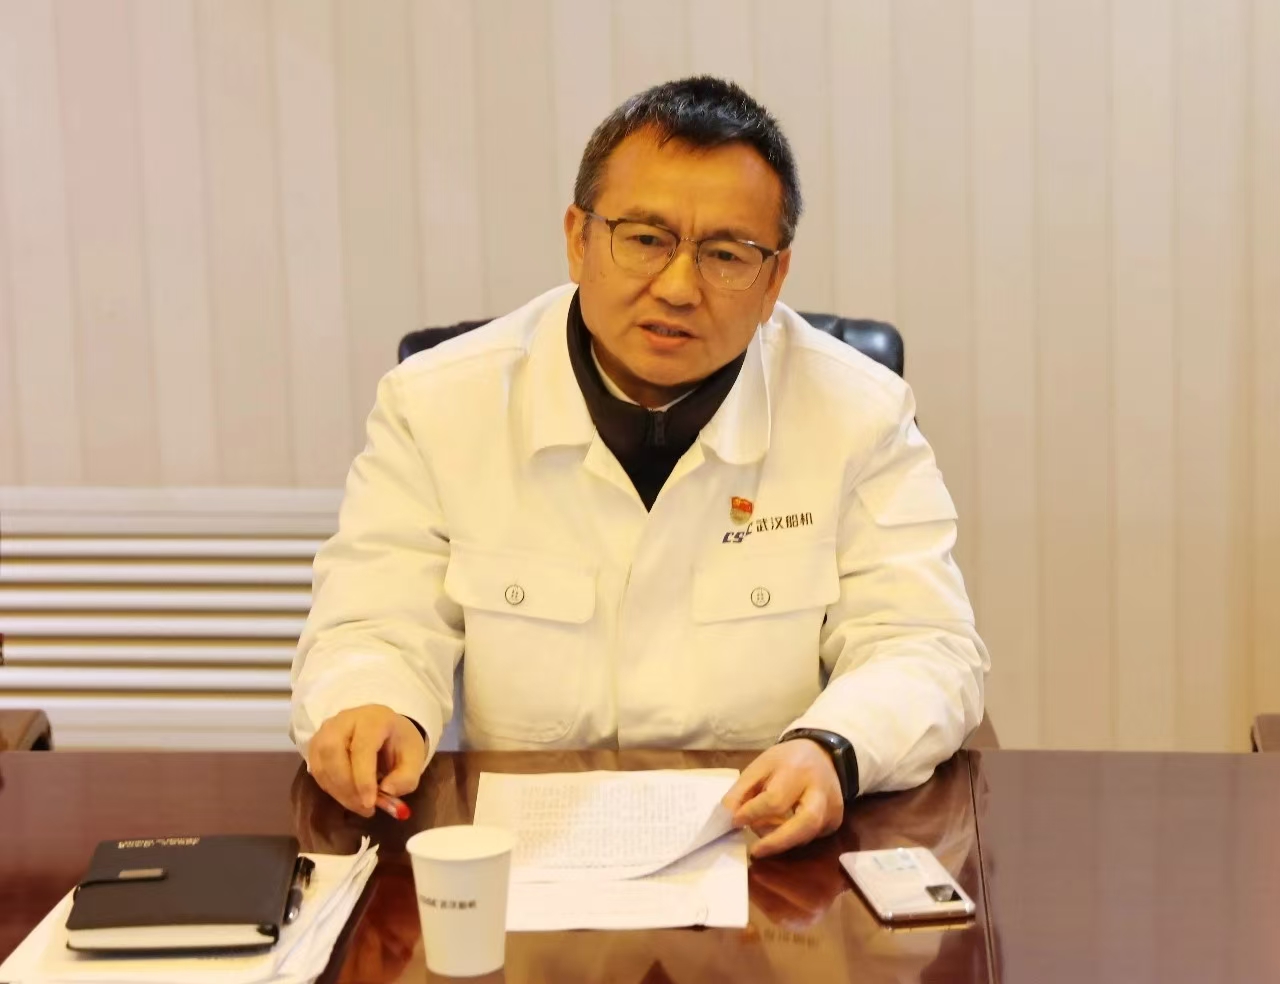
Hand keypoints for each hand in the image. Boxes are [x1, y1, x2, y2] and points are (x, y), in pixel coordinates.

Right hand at [307, 704, 426, 816]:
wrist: (387, 730)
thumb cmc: (399, 743)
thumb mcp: (414, 758)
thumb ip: (406, 777)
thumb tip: (386, 791)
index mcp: (374, 718)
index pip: (362, 746)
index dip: (363, 778)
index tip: (370, 804)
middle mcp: (345, 719)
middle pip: (333, 751)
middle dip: (346, 786)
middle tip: (363, 808)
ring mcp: (327, 729)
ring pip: (321, 763)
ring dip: (338, 791)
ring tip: (359, 805)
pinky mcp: (316, 743)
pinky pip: (316, 770)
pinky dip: (330, 788)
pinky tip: (348, 795)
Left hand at [722, 739, 844, 858]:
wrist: (823, 754)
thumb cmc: (786, 761)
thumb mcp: (760, 766)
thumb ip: (741, 791)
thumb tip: (727, 817)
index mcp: (798, 771)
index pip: (775, 800)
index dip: (753, 813)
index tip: (734, 821)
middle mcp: (820, 791)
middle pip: (804, 824)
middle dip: (777, 841)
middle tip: (755, 851)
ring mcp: (832, 808)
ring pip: (807, 835)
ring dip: (782, 840)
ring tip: (764, 833)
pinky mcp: (836, 821)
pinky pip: (812, 837)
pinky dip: (792, 838)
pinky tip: (781, 830)